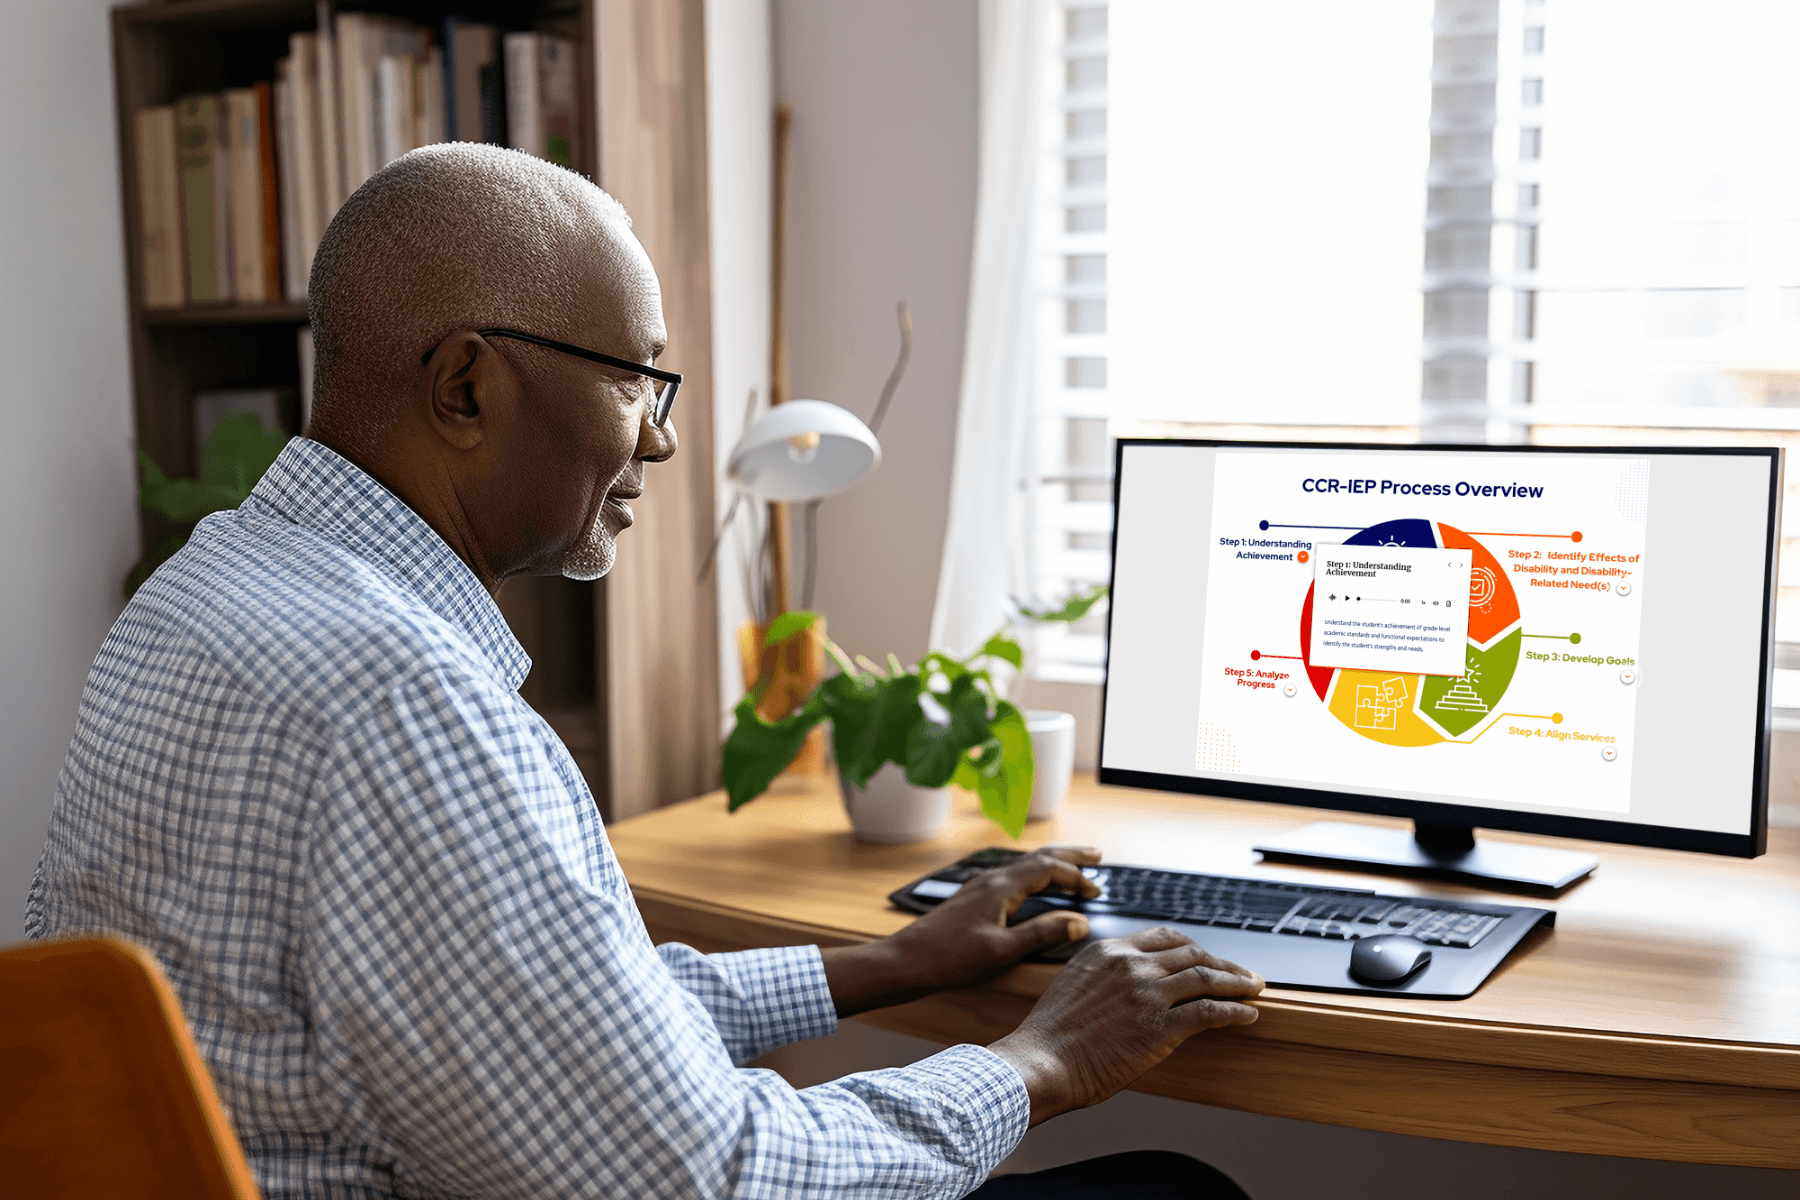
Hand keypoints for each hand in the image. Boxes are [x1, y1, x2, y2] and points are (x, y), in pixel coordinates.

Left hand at [820, 847, 1101, 1016]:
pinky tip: (1033, 887)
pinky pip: (1012, 877)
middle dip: (1069, 856)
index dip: (1076, 877)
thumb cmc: (949, 959)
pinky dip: (1033, 876)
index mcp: (1001, 888)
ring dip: (1051, 864)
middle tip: (1096, 855)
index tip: (1096, 891)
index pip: (1048, 869)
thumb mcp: (1003, 951)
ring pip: (1023, 866)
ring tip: (1072, 868)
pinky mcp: (972, 899)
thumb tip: (1079, 922)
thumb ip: (1043, 933)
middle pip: (1037, 858)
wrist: (905, 962)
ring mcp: (980, 888)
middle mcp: (991, 880)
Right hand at [988, 926, 1262, 1124]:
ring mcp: (1147, 994)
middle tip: (1242, 973)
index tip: (1207, 956)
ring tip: (1253, 988)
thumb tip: (1125, 984)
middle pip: (1192, 953)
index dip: (1194, 946)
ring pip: (1206, 977)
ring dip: (1237, 982)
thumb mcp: (1073, 984)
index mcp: (1108, 950)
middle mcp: (1130, 965)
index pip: (1165, 937)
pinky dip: (1234, 1011)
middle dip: (1223, 962)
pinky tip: (1247, 1014)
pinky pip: (1209, 1012)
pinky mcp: (1159, 1027)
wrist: (1041, 1063)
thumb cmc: (1051, 1035)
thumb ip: (1103, 975)